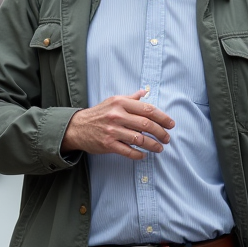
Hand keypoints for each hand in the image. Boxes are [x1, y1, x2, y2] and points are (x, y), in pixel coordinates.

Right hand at [60, 90, 174, 158]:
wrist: (77, 126)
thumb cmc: (98, 114)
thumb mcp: (113, 101)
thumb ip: (130, 98)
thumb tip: (145, 92)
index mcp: (120, 103)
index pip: (147, 109)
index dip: (162, 117)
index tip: (171, 124)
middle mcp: (117, 115)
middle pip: (146, 124)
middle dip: (161, 132)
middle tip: (167, 138)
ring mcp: (112, 130)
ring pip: (140, 139)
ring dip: (153, 145)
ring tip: (159, 148)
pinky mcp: (108, 144)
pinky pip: (128, 151)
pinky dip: (139, 154)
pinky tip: (144, 154)